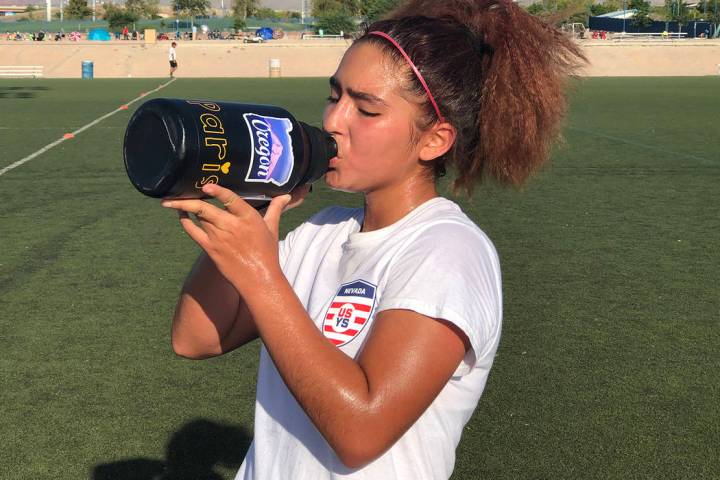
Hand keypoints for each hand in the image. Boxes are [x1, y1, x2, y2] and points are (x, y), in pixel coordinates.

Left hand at [161, 184, 309, 290]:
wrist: (259, 278)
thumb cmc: (267, 252)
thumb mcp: (272, 228)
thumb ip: (275, 209)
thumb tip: (285, 195)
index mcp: (248, 217)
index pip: (230, 199)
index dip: (217, 191)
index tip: (205, 186)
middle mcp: (231, 226)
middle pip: (205, 208)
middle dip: (188, 199)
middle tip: (177, 189)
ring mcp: (219, 238)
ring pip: (198, 217)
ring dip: (185, 207)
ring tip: (174, 199)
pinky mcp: (210, 248)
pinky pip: (193, 232)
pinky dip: (184, 221)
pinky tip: (179, 213)